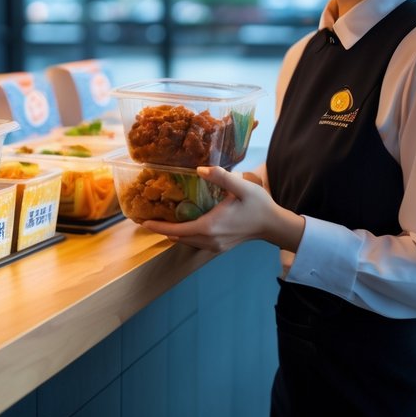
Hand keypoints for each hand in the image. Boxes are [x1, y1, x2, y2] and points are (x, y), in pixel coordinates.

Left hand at [141, 166, 304, 253]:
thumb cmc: (258, 205)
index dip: (158, 226)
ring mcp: (214, 246)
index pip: (177, 230)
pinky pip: (194, 243)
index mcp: (211, 226)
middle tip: (144, 218)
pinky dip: (183, 235)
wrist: (273, 225)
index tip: (142, 220)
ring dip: (171, 232)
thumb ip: (221, 177)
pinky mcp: (218, 247)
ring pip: (185, 242)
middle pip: (177, 238)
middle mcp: (209, 240)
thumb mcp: (241, 187)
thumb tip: (199, 169)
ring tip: (157, 220)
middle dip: (160, 229)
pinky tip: (179, 224)